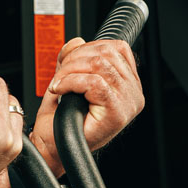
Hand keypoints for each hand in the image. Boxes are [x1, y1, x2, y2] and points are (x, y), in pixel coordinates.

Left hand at [30, 38, 144, 167]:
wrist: (54, 146)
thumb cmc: (62, 120)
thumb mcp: (68, 78)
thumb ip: (74, 58)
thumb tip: (77, 41)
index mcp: (127, 83)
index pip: (117, 48)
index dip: (88, 48)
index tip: (69, 61)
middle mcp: (133, 93)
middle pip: (107, 53)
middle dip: (75, 58)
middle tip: (60, 75)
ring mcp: (128, 104)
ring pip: (99, 65)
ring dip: (70, 70)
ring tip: (59, 84)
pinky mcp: (117, 112)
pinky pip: (93, 82)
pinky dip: (70, 82)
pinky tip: (61, 91)